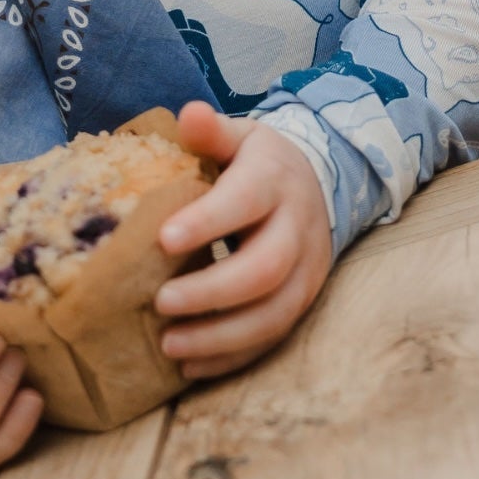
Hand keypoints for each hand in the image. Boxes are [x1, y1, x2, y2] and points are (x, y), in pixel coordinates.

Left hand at [154, 100, 332, 379]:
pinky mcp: (304, 301)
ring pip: (273, 314)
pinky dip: (232, 357)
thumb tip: (189, 113)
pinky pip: (273, 338)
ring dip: (220, 337)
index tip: (162, 239)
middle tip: (160, 303)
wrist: (318, 184)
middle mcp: (297, 228)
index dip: (207, 222)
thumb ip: (212, 131)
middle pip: (264, 269)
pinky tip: (190, 365)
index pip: (244, 202)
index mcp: (273, 180)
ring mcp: (307, 271)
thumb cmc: (259, 163)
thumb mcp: (241, 137)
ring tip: (169, 346)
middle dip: (211, 292)